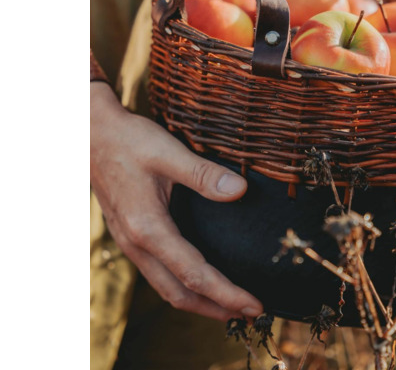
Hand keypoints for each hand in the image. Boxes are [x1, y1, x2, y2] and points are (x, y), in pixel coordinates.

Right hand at [90, 82, 262, 320]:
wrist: (90, 133)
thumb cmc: (128, 141)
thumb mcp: (168, 152)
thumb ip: (204, 174)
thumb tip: (240, 190)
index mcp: (148, 227)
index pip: (194, 273)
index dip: (226, 293)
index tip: (253, 305)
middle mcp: (137, 243)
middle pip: (178, 293)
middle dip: (215, 308)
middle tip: (248, 315)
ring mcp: (131, 242)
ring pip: (166, 287)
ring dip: (199, 301)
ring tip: (229, 305)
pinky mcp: (131, 236)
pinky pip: (158, 273)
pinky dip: (183, 285)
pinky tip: (199, 279)